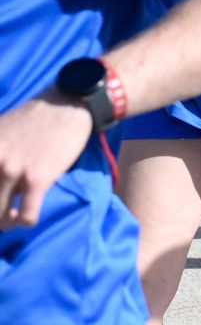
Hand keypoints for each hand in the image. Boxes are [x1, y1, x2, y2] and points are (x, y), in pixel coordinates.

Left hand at [0, 91, 94, 228]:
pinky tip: (29, 215)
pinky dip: (26, 222)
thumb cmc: (33, 118)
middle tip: (3, 212)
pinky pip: (27, 216)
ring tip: (14, 217)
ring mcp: (13, 171)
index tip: (0, 195)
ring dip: (7, 222)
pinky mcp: (38, 179)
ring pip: (1, 216)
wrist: (67, 104)